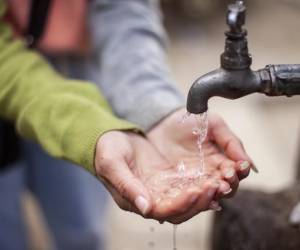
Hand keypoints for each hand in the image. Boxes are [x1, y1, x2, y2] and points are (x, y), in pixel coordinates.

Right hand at [95, 131, 222, 223]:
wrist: (110, 138)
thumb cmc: (106, 151)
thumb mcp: (112, 164)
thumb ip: (127, 186)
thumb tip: (146, 208)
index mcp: (135, 200)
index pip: (163, 211)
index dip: (181, 204)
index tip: (197, 192)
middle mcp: (151, 199)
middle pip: (180, 210)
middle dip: (200, 201)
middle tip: (216, 186)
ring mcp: (161, 189)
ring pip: (187, 200)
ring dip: (204, 194)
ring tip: (221, 182)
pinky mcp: (168, 178)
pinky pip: (188, 186)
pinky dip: (202, 184)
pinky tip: (214, 177)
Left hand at [148, 109, 254, 208]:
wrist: (162, 121)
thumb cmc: (190, 121)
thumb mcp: (213, 125)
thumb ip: (232, 142)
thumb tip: (250, 164)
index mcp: (221, 161)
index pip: (236, 173)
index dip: (238, 173)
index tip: (236, 168)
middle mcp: (210, 174)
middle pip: (226, 188)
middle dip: (229, 186)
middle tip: (226, 180)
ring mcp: (194, 181)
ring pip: (209, 195)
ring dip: (214, 193)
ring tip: (215, 187)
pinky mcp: (178, 186)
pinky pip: (189, 196)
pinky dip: (195, 198)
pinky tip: (197, 193)